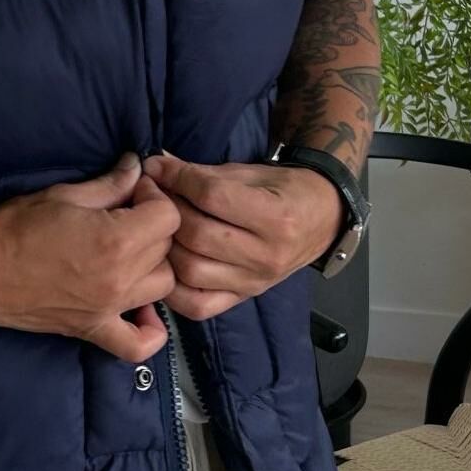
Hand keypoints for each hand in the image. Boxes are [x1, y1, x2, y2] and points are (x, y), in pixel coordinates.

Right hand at [0, 152, 180, 360]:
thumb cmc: (12, 227)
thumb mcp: (62, 195)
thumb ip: (109, 184)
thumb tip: (137, 167)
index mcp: (114, 240)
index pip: (168, 215)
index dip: (153, 196)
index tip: (132, 191)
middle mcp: (119, 279)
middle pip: (167, 248)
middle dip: (152, 225)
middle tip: (125, 215)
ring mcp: (108, 309)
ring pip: (163, 286)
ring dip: (153, 266)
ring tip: (129, 252)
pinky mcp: (92, 330)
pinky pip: (138, 344)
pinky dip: (150, 331)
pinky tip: (142, 310)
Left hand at [137, 151, 343, 319]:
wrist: (320, 220)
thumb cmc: (283, 191)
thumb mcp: (249, 173)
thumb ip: (201, 173)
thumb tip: (154, 166)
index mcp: (277, 218)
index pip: (213, 196)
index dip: (178, 178)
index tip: (155, 168)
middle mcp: (267, 256)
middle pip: (197, 235)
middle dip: (166, 211)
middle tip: (150, 195)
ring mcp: (254, 283)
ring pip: (191, 270)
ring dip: (165, 245)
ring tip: (157, 226)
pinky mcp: (242, 299)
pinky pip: (197, 305)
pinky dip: (173, 287)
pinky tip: (166, 263)